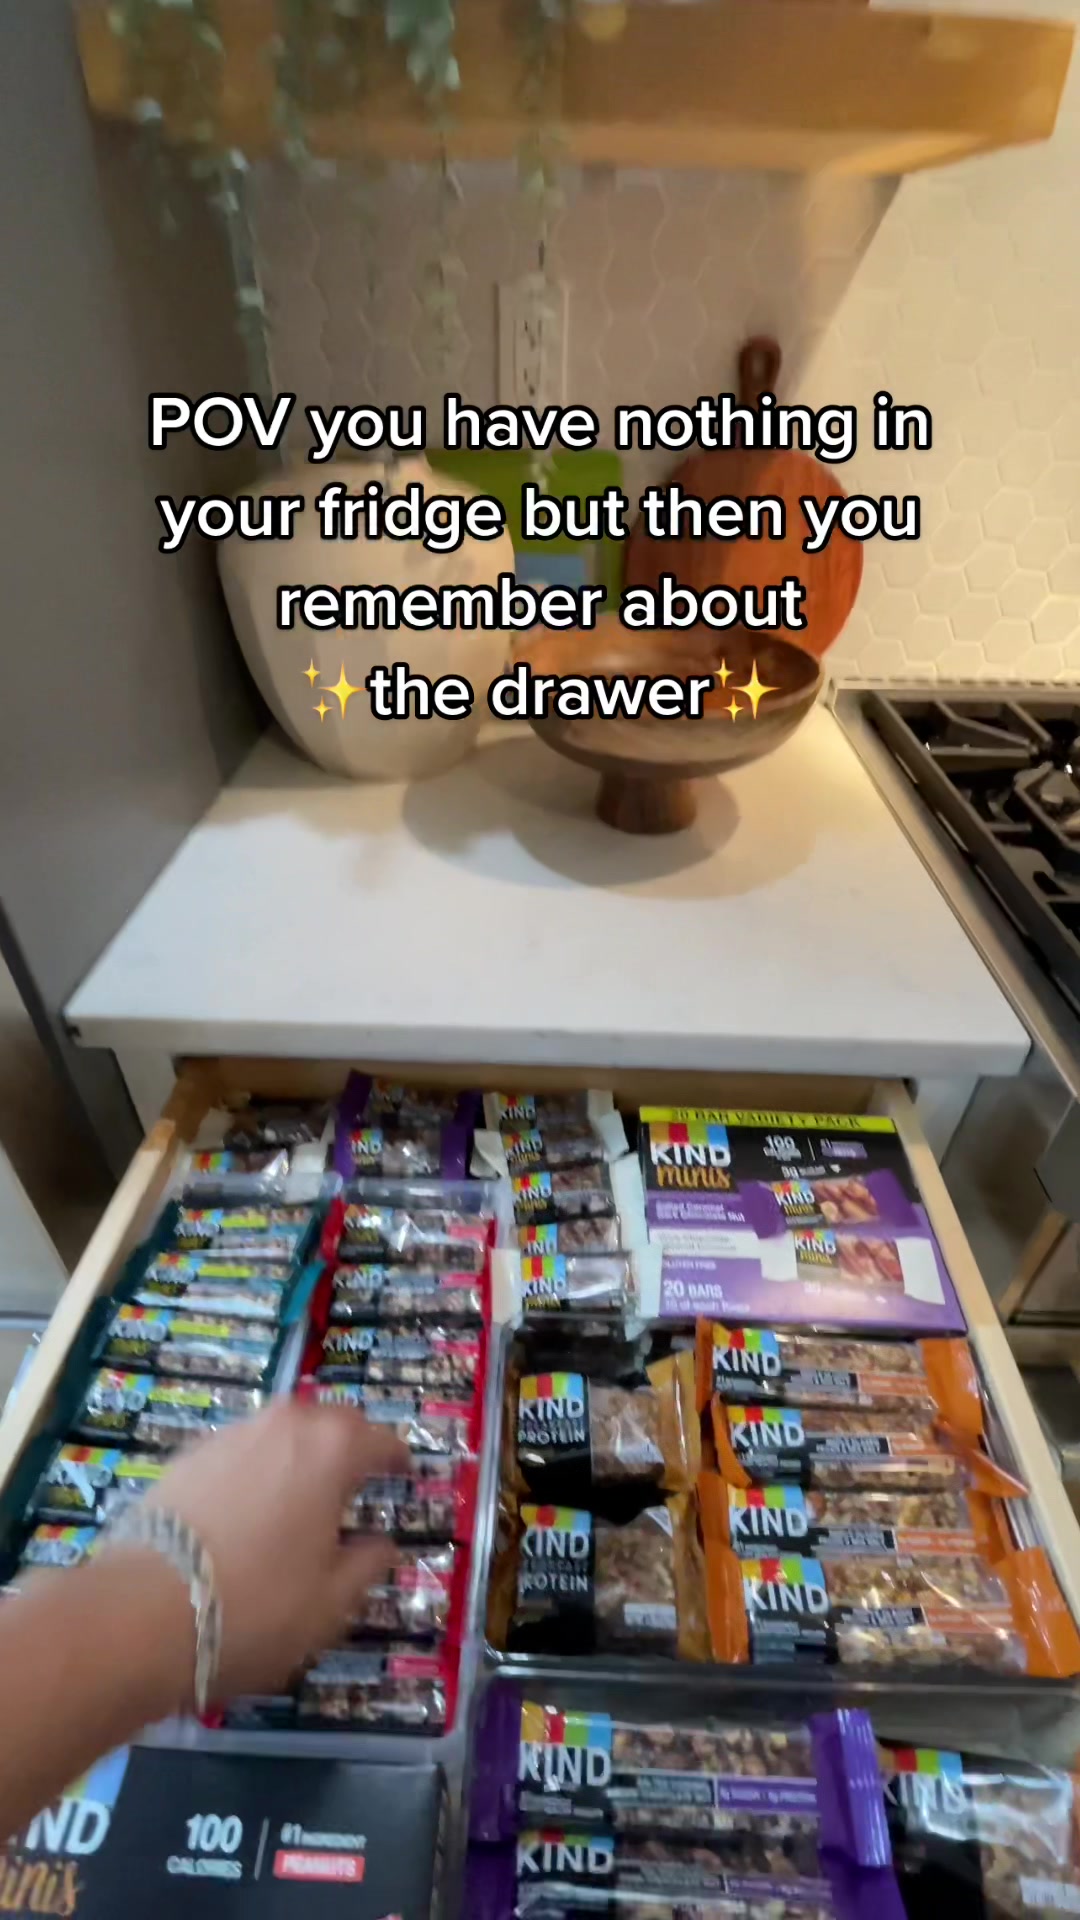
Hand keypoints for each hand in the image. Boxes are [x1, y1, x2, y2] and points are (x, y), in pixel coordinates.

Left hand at [136, 1400, 408, 1704]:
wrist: (140, 1612)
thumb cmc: (256, 1607)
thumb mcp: (330, 1604)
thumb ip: (366, 1566)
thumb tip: (382, 1544)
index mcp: (332, 1450)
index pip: (381, 1439)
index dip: (397, 1457)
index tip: (405, 1472)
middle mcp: (284, 1425)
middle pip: (330, 1421)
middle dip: (349, 1444)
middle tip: (357, 1477)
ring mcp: (230, 1436)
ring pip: (281, 1431)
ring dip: (299, 1454)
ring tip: (301, 1493)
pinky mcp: (186, 1457)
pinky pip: (240, 1451)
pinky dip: (256, 1469)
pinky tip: (249, 1508)